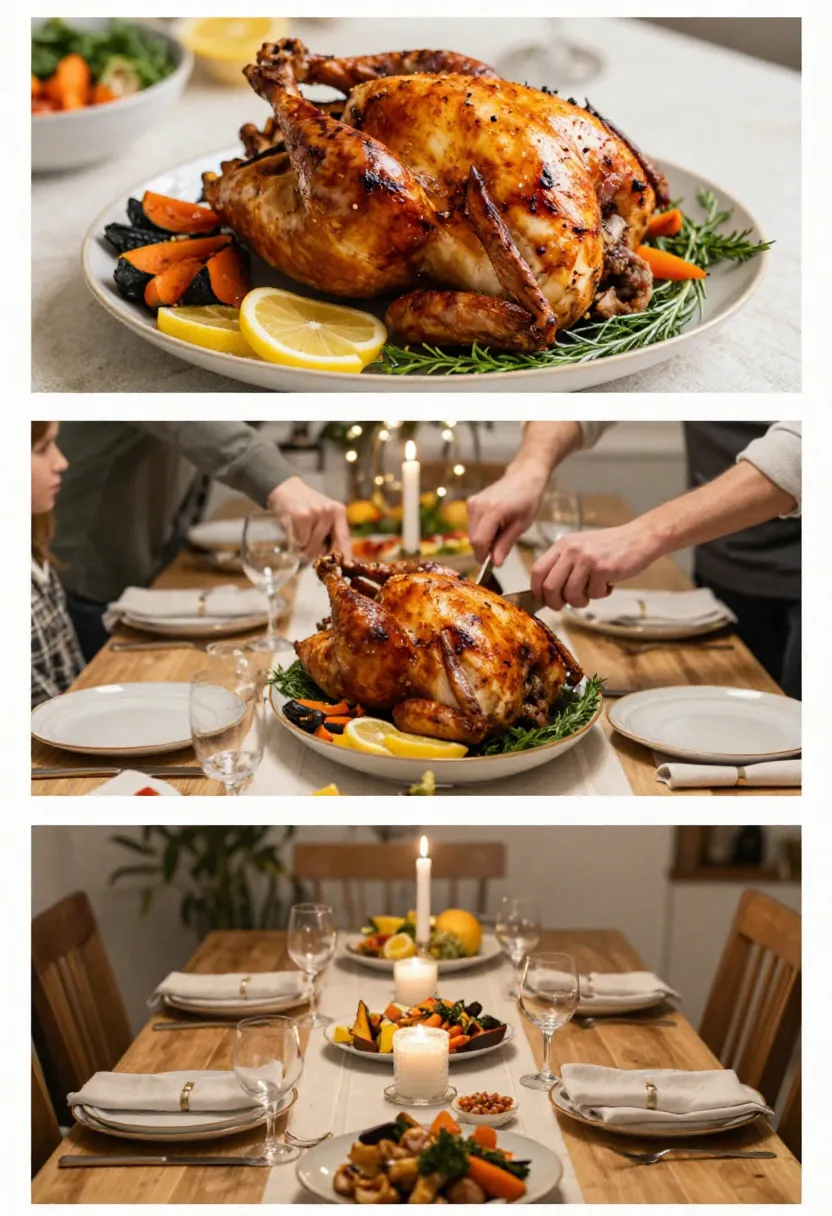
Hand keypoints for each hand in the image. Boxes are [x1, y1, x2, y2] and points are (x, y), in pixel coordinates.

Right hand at [266, 476, 351, 559]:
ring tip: (299, 529)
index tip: (347, 567)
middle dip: (313, 551)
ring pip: (311, 547)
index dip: (345, 555)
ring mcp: (317, 513)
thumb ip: (329, 534)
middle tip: (306, 537)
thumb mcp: (322, 516)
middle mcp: (330, 511)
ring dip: (302, 544)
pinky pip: (300, 541)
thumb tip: (332, 561)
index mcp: (338, 512)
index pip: (344, 539)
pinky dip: (294, 539)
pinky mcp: (303, 516)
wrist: (284, 488)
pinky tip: (293, 526)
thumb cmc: (304, 507)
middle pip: (324, 548)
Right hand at [467, 464, 547, 565]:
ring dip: (483, 540)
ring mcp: (472, 503)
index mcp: (493, 510)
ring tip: (501, 533)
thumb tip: (495, 563)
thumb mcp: (521, 525)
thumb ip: (505, 544)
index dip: (484, 557)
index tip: (493, 564)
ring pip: (471, 534)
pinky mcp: (471, 503)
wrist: (524, 476)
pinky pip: (472, 525)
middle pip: (473, 539)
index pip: (479, 542)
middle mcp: (478, 506)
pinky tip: (496, 526)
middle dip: (484, 550)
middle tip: (501, 550)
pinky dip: (482, 531)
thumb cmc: (528, 499)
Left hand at [530, 521, 659, 609]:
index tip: (544, 600)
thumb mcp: (580, 548)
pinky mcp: (603, 568)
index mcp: (562, 545)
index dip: (537, 590)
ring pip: (571, 594)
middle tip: (565, 605)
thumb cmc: (609, 547)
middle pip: (550, 587)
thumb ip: (563, 565)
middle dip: (555, 603)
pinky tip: (608, 583)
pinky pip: (593, 594)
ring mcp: (587, 559)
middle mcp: (571, 550)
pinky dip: (601, 594)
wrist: (639, 537)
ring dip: (580, 601)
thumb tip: (546, 593)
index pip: (537, 571)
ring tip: (591, 592)